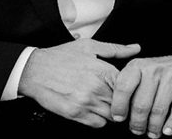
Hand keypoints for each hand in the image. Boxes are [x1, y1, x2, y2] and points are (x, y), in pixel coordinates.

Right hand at [18, 39, 140, 127]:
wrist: (35, 70)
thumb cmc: (61, 57)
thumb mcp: (89, 46)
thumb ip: (115, 49)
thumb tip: (136, 48)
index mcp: (103, 70)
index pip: (130, 85)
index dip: (129, 86)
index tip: (126, 86)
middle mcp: (97, 88)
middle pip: (124, 102)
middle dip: (122, 100)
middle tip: (114, 94)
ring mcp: (86, 102)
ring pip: (113, 115)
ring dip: (111, 110)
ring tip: (102, 100)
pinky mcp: (76, 114)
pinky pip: (99, 124)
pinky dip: (99, 118)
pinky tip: (92, 107)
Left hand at [111, 53, 171, 137]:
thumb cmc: (161, 73)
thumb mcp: (142, 72)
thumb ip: (129, 87)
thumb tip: (117, 112)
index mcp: (138, 66)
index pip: (123, 87)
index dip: (119, 106)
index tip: (118, 118)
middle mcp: (154, 69)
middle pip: (141, 104)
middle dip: (137, 123)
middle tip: (137, 130)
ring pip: (158, 110)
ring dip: (154, 127)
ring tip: (152, 133)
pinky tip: (167, 130)